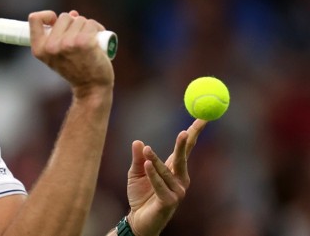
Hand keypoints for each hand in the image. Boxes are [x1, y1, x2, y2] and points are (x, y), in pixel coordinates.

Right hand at [28, 10, 113, 97]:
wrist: (91, 87)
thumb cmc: (76, 69)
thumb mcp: (58, 54)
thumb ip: (60, 34)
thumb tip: (73, 14)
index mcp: (39, 49)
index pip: (34, 19)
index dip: (47, 16)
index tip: (56, 21)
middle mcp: (51, 46)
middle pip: (63, 17)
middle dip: (74, 24)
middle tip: (79, 39)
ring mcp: (67, 44)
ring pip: (79, 19)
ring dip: (87, 27)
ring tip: (90, 42)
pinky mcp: (84, 42)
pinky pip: (91, 24)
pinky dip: (97, 28)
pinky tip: (98, 40)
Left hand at [125, 119, 206, 235]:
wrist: (138, 219)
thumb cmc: (140, 194)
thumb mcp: (136, 172)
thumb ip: (139, 158)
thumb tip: (138, 142)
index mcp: (174, 169)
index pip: (186, 148)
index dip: (194, 133)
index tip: (202, 118)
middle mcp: (180, 179)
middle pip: (183, 157)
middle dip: (185, 144)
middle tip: (184, 131)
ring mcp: (178, 191)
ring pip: (167, 170)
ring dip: (155, 160)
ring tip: (146, 150)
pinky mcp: (170, 201)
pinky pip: (160, 184)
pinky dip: (153, 174)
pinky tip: (147, 165)